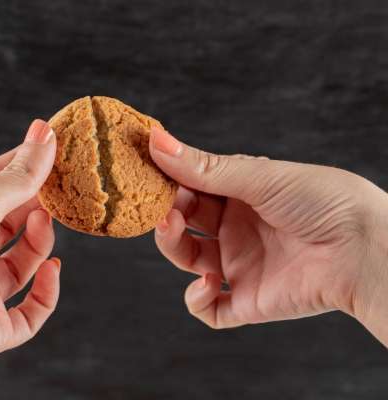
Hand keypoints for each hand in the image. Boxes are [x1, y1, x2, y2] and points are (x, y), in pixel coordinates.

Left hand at [0, 120, 59, 399]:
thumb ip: (18, 174)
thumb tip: (45, 133)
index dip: (18, 166)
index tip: (49, 148)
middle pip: (6, 224)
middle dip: (32, 205)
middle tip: (58, 188)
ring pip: (20, 265)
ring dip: (38, 243)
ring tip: (44, 223)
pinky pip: (29, 310)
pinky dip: (46, 291)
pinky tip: (52, 271)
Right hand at [149, 127, 387, 344]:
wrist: (364, 249)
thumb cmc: (323, 200)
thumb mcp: (259, 177)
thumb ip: (203, 167)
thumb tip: (156, 140)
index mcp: (240, 195)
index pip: (190, 188)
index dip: (168, 183)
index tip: (148, 175)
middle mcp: (236, 229)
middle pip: (183, 223)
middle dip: (167, 214)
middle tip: (162, 206)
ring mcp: (240, 265)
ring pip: (187, 260)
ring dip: (172, 247)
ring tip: (173, 230)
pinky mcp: (247, 300)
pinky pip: (208, 308)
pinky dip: (197, 299)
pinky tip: (209, 282)